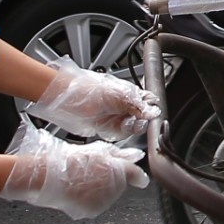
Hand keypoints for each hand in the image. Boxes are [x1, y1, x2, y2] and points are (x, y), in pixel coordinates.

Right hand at [1, 124, 146, 219]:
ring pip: (107, 196)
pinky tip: (77, 190)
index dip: (136, 176)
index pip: (136, 175)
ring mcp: (103, 202)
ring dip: (99, 190)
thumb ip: (119, 155)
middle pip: (119, 186)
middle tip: (92, 172)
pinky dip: (88, 200)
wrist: (48, 177)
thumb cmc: (68, 161)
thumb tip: (134, 157)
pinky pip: (95, 205)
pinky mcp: (92, 211)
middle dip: (110, 180)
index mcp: (118, 171)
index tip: (138, 178)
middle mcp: (114, 190)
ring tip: (81, 180)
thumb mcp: (97, 150)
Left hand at [24, 66, 159, 142]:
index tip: (152, 113)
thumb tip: (153, 112)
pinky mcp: (107, 128)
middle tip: (140, 119)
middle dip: (142, 120)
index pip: (148, 102)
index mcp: (129, 94)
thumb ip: (138, 105)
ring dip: (132, 127)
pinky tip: (120, 126)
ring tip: (128, 122)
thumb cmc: (92, 89)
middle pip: (142, 117)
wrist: (71, 99)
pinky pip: (120, 134)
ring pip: (133, 127)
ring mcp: (116, 118)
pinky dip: (122, 132)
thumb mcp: (121, 95)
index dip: (152, 109)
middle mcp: (124, 106)